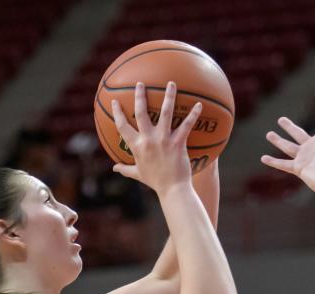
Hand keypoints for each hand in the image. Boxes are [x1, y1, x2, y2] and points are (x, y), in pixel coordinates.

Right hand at [112, 82, 203, 196]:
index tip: (114, 101)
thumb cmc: (156, 182)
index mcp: (137, 146)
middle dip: (140, 96)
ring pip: (165, 113)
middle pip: (141, 113)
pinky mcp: (178, 143)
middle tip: (140, 83)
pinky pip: (186, 125)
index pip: (122, 126)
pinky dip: (193, 114)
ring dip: (168, 96)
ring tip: (171, 83)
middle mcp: (148, 140)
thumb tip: (114, 168)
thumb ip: (126, 169)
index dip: (117, 113)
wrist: (172, 190)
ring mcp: (163, 140)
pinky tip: (200, 104)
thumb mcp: (138, 174)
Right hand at [261, 94, 314, 201]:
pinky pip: (284, 164)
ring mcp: (304, 157)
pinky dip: (273, 162)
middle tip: (281, 119)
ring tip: (268, 134)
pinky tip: (263, 158)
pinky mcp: (299, 168)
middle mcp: (313, 147)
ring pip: (288, 146)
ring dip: (278, 141)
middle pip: (298, 133)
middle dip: (289, 127)